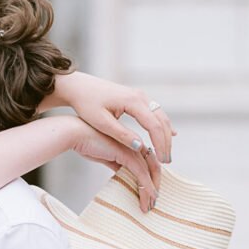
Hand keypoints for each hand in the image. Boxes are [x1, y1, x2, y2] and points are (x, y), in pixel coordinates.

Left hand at [52, 72, 175, 161]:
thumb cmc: (86, 104)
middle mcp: (140, 96)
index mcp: (132, 101)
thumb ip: (121, 135)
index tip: (162, 162)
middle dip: (166, 142)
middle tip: (167, 161)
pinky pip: (155, 113)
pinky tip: (169, 135)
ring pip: (161, 116)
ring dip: (165, 135)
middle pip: (161, 121)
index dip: (160, 145)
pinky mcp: (137, 98)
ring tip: (165, 154)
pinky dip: (162, 126)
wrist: (79, 87)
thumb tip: (140, 147)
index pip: (154, 126)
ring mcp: (140, 96)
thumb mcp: (102, 122)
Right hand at [68, 117, 159, 211]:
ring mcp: (133, 149)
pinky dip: (146, 187)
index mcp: (132, 143)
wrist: (76, 134)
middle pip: (154, 167)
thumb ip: (116, 163)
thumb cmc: (87, 142)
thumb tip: (122, 174)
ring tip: (148, 205)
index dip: (152, 178)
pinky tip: (147, 197)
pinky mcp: (127, 154)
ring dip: (150, 191)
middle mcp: (136, 145)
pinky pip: (141, 174)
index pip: (149, 162)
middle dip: (155, 185)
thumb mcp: (105, 156)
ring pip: (150, 172)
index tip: (150, 193)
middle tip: (152, 202)